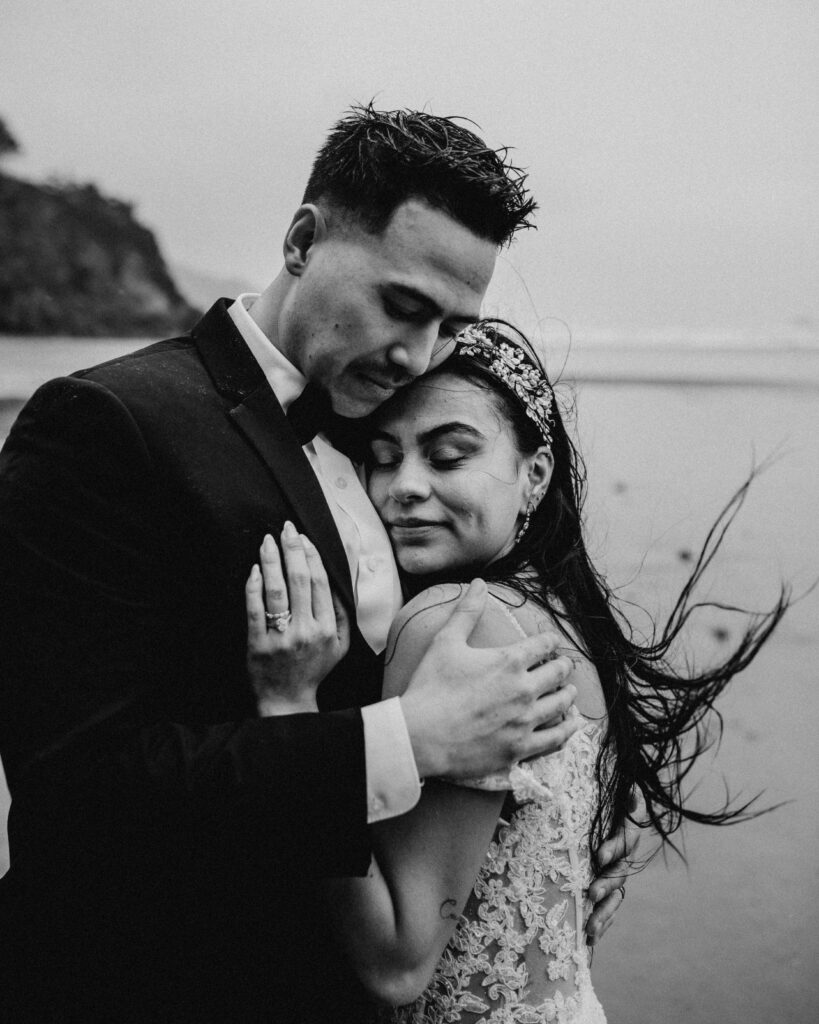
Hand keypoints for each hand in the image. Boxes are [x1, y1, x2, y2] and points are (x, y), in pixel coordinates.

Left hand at [245, 522, 349, 715]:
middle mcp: (306, 631)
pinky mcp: (257, 644)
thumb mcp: (340, 645)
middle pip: (299, 580)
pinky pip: (255, 609)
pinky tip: (255, 569)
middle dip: (293, 549)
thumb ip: (341, 613)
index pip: (321, 583)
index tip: (305, 538)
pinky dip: (254, 586)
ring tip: (267, 541)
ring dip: (272, 561)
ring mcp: (281, 637)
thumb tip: (336, 580)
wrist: (287, 700)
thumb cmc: (314, 669)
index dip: (312, 556)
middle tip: (287, 528)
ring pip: (276, 590)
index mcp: (327, 628)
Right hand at [400, 579, 580, 779]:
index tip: (551, 642)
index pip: (543, 645)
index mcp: (509, 661)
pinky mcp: (520, 749)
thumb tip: (479, 583)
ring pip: (561, 705)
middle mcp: (524, 690)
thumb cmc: (430, 687)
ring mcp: (524, 722)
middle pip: (558, 673)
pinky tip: (570, 725)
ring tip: (570, 692)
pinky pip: (555, 739)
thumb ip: (467, 611)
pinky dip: (566, 729)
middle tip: (563, 666)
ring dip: (568, 695)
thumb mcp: (446, 642)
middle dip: (563, 667)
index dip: (550, 641)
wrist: (420, 737)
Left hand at [585, 791, 642, 944]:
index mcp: (624, 830)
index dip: (613, 848)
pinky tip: (591, 941)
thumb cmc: (604, 796)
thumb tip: (633, 791)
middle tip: (590, 895)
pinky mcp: (609, 887)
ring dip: (604, 914)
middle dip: (606, 885)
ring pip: (616, 896)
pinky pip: (609, 908)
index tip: (598, 856)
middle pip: (620, 873)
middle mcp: (624, 854)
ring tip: (589, 930)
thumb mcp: (612, 792)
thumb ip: (624, 794)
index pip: (623, 840)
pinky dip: (602, 923)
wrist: (605, 807)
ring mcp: (617, 872)